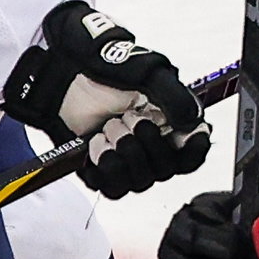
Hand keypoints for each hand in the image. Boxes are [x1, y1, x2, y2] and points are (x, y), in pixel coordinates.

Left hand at [2, 2, 210, 196]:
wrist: (65, 78)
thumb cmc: (106, 70)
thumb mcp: (149, 74)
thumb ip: (176, 97)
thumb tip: (192, 125)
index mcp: (172, 123)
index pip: (193, 154)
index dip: (192, 151)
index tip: (180, 138)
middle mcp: (153, 145)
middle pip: (165, 171)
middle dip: (145, 143)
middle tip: (127, 118)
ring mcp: (128, 160)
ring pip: (140, 183)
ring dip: (123, 154)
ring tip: (109, 128)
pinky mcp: (103, 171)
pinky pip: (112, 188)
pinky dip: (104, 166)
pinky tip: (96, 143)